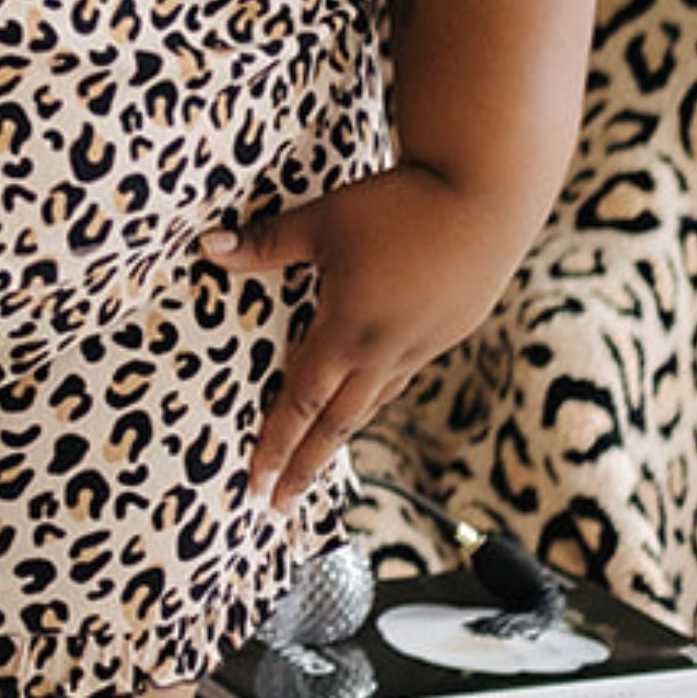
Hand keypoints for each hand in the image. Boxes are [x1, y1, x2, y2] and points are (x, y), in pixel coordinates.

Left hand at [197, 164, 527, 514]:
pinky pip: (401, 376)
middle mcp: (385, 350)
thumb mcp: (325, 219)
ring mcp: (421, 345)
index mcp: (350, 329)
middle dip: (304, 464)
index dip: (276, 444)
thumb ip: (267, 242)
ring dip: (341, 436)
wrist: (489, 193)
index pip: (302, 400)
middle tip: (279, 504)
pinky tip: (366, 398)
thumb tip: (207, 246)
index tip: (257, 483)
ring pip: (372, 401)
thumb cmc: (403, 203)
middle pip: (337, 421)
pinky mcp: (447, 331)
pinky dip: (375, 396)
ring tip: (318, 461)